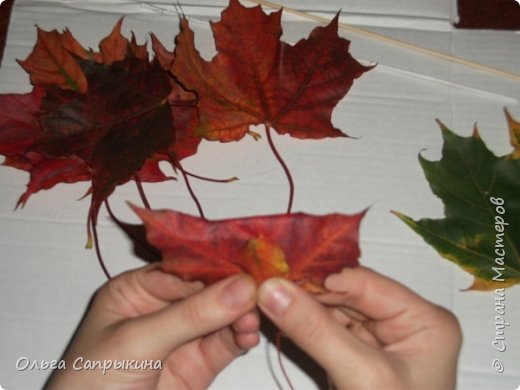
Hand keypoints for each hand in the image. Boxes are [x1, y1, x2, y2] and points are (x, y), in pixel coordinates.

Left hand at [46, 265, 258, 388]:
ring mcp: (182, 337)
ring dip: (240, 314)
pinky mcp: (199, 364)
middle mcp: (162, 308)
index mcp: (135, 289)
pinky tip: (249, 335)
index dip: (213, 267)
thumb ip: (190, 315)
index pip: (182, 269)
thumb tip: (242, 287)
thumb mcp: (137, 342)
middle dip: (231, 290)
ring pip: (221, 315)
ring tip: (252, 318)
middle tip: (258, 289)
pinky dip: (241, 337)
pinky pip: (226, 343)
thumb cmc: (92, 383)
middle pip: (206, 290)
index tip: (244, 266)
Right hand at [258, 266, 461, 388]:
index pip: (365, 283)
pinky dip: (304, 328)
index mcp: (424, 319)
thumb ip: (316, 331)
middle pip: (347, 295)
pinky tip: (280, 319)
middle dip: (308, 294)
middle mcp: (405, 321)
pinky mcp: (361, 355)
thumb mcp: (360, 376)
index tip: (276, 277)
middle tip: (266, 288)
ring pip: (333, 311)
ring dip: (302, 310)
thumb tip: (271, 288)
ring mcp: (382, 339)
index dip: (320, 278)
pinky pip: (328, 331)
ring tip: (266, 301)